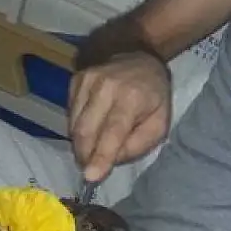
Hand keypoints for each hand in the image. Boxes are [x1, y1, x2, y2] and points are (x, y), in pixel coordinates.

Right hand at [69, 52, 170, 181]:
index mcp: (131, 97)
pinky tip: (89, 129)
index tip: (91, 177)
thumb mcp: (160, 119)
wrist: (135, 53)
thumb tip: (113, 160)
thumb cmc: (152, 92)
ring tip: (90, 150)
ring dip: (80, 144)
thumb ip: (140, 143)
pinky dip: (76, 129)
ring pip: (74, 125)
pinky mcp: (73, 81)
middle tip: (89, 170)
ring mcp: (86, 82)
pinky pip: (69, 114)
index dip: (101, 156)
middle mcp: (105, 88)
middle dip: (85, 156)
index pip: (113, 131)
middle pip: (86, 131)